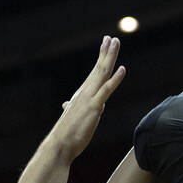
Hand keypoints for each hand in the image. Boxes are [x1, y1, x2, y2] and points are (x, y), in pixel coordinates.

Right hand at [53, 36, 125, 161]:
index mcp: (82, 94)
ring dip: (109, 57)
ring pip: (102, 74)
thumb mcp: (71, 118)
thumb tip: (67, 104)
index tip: (105, 45)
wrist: (60, 145)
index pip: (94, 73)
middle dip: (106, 52)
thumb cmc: (66, 134)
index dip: (100, 58)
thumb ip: (72, 108)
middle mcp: (85, 92)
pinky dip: (114, 79)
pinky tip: (122, 69)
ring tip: (115, 43)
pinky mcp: (94, 107)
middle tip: (111, 38)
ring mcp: (89, 99)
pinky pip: (106, 90)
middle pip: (99, 69)